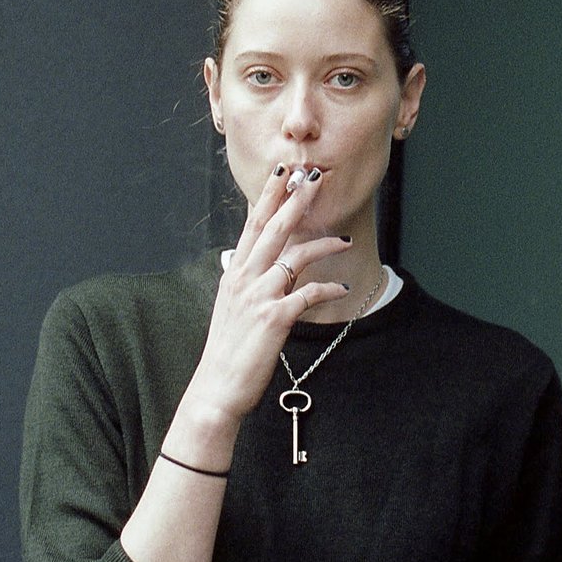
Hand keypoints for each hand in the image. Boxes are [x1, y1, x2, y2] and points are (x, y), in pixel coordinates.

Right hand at [183, 161, 353, 431]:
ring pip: (294, 257)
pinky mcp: (275, 318)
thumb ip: (241, 284)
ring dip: (323, 244)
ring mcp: (258, 297)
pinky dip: (328, 289)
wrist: (217, 388)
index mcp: (233, 273)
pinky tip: (343, 290)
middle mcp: (243, 279)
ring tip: (344, 239)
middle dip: (295, 200)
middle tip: (314, 177)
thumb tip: (244, 264)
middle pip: (272, 229)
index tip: (283, 173)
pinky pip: (308, 294)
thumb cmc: (226, 350)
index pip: (252, 225)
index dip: (269, 197)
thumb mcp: (230, 308)